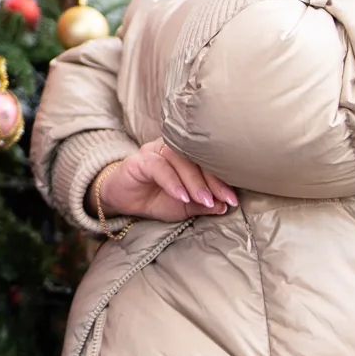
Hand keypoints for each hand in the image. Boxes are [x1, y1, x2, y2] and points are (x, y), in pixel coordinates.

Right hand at [94, 140, 238, 222]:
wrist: (122, 202)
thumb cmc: (155, 199)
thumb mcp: (184, 206)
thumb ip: (203, 204)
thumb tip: (225, 205)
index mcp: (186, 156)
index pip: (208, 163)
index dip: (222, 180)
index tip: (232, 199)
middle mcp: (171, 148)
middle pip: (196, 158)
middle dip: (213, 181)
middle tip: (223, 200)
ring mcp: (154, 152)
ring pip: (179, 159)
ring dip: (194, 182)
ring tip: (204, 201)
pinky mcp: (138, 160)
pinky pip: (158, 167)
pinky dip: (172, 182)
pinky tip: (181, 196)